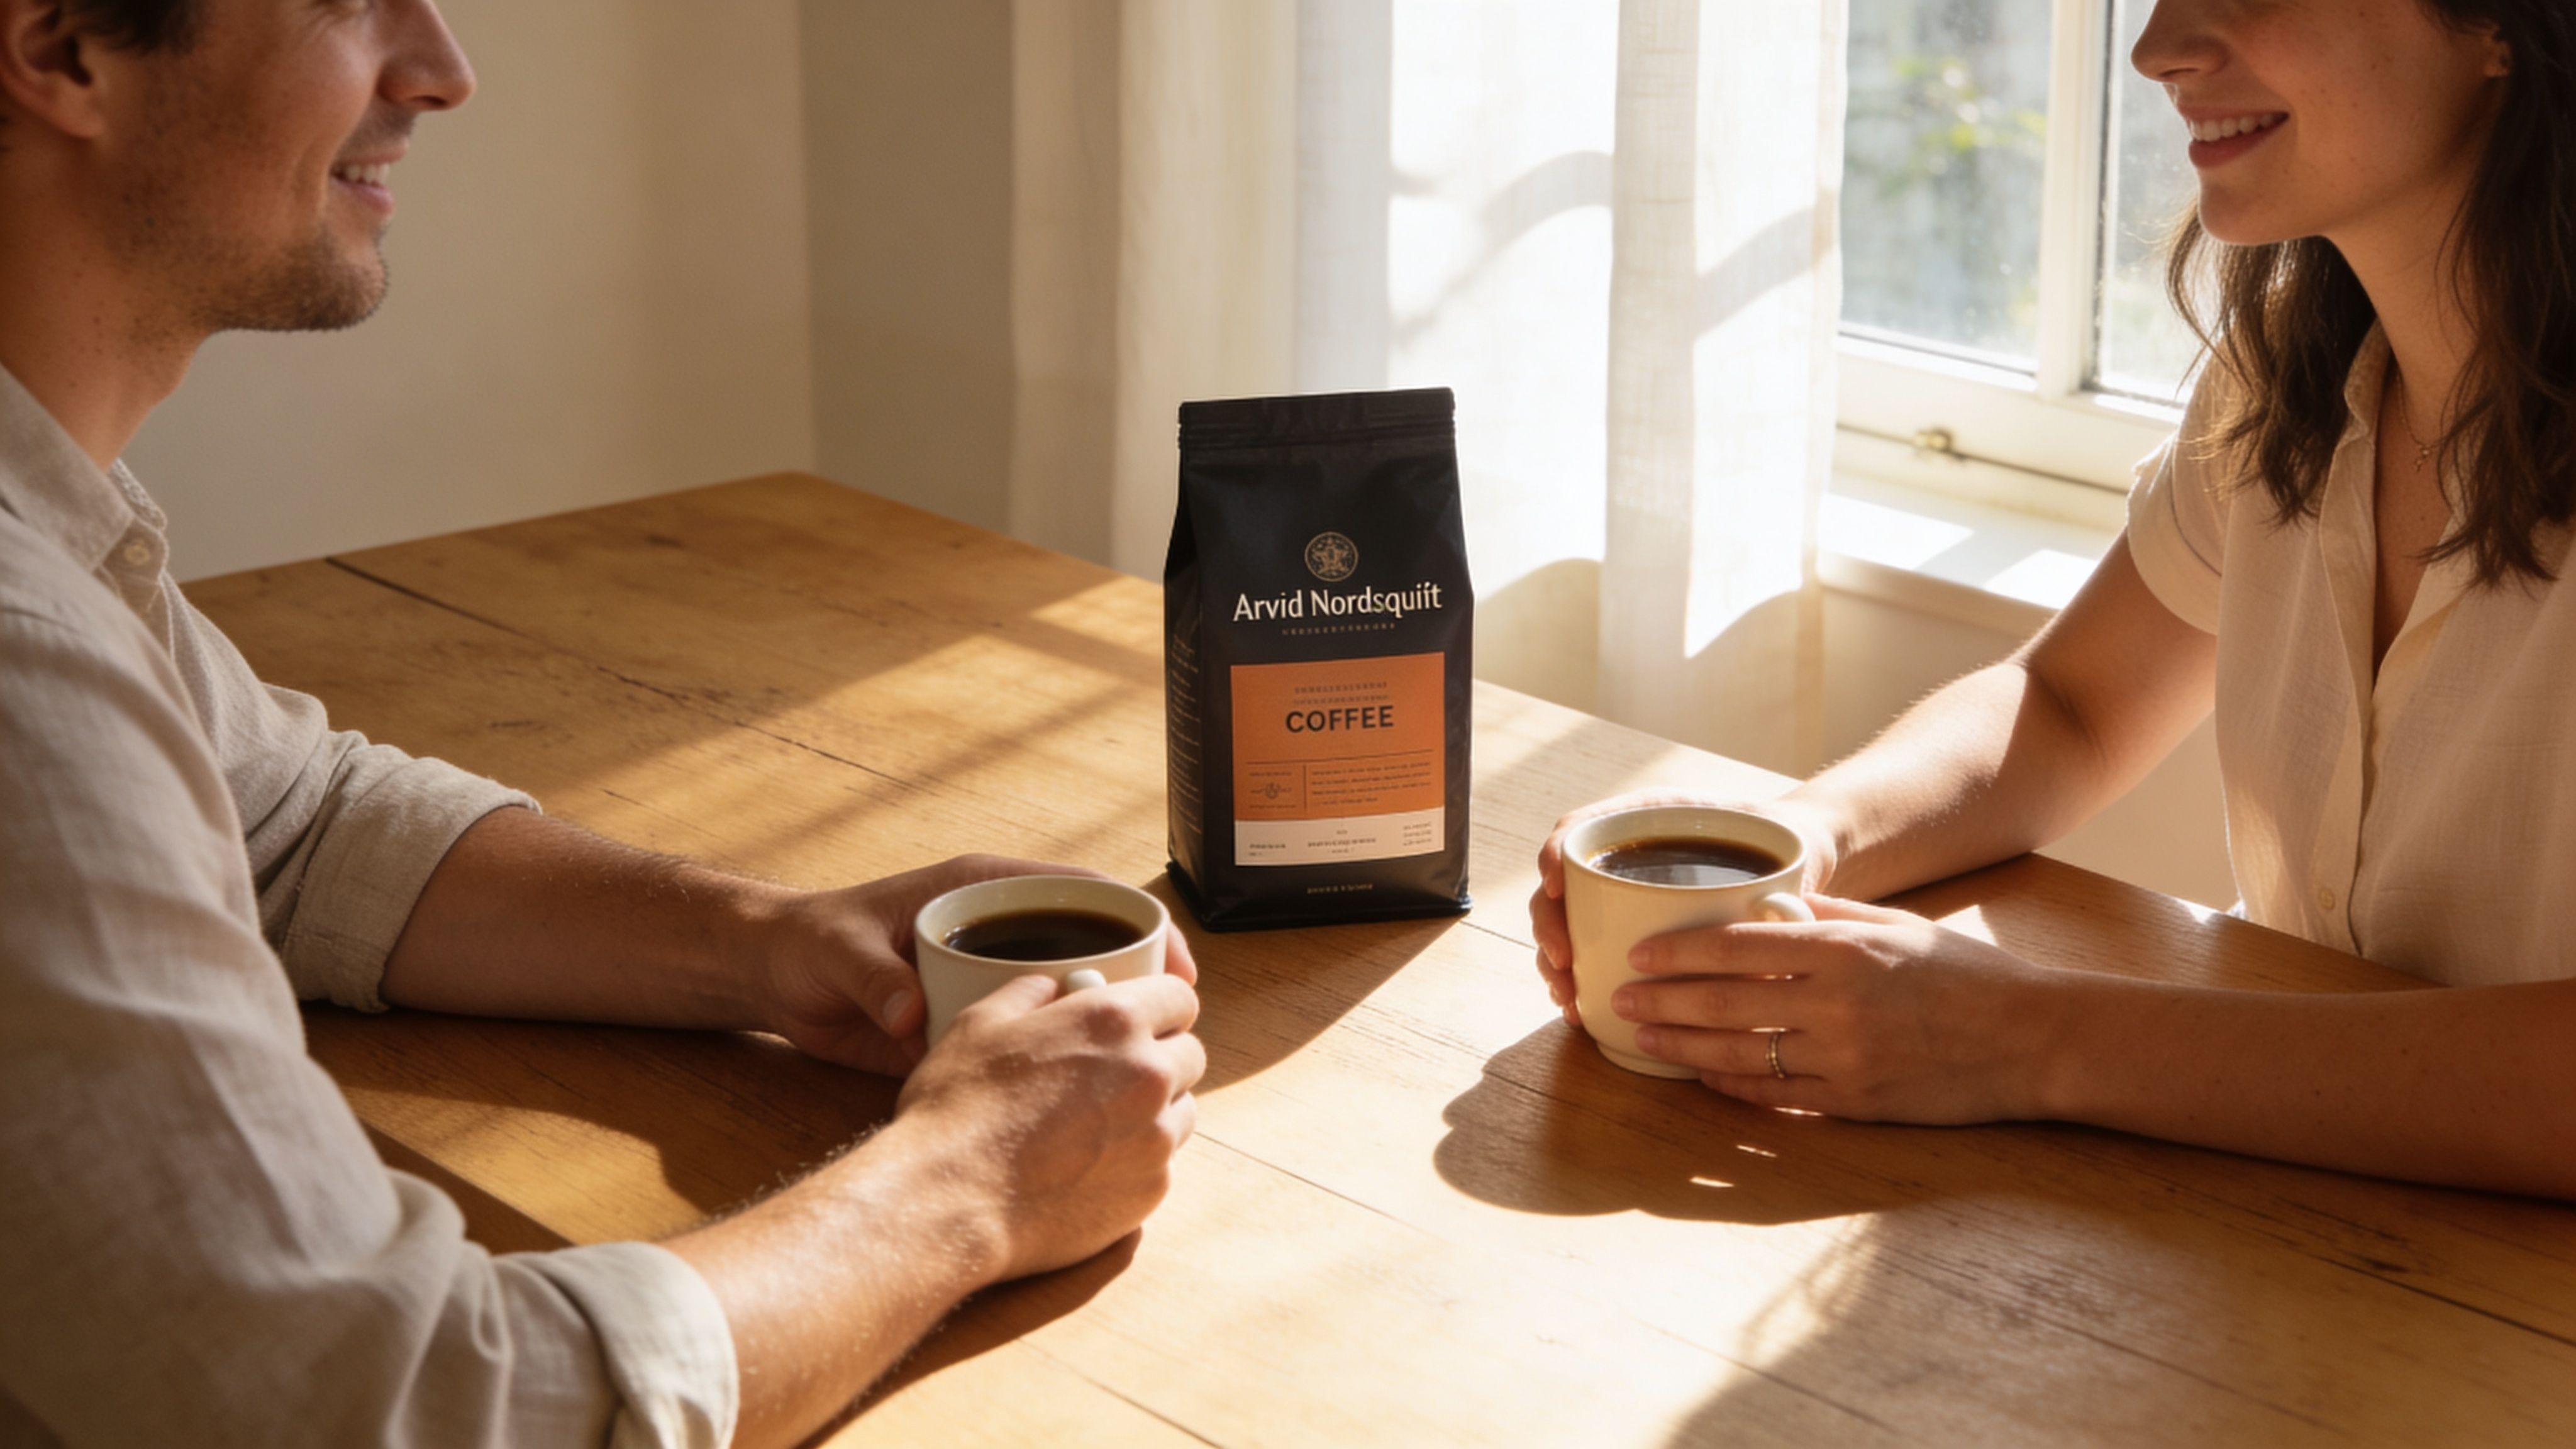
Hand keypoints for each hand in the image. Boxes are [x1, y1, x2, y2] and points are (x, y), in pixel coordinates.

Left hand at [756, 853, 1200, 1075]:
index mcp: (982, 890)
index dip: (1136, 921)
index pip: (1081, 892)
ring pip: (1068, 995)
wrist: (771, 977)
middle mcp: (996, 930)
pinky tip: (1088, 1094)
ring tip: (1148, 1066)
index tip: (1172, 962)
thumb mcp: (838, 953)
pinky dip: (1061, 1058)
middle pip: (1092, 944)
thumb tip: (907, 1013)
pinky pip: (1032, 1035)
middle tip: (1178, 1026)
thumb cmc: (807, 944)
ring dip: (1106, 1024)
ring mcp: (988, 976)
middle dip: (1140, 980)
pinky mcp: (972, 1020)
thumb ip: (874, 978)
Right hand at [885, 970, 1205, 1281]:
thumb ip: (1030, 993)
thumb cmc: (957, 1109)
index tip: (1142, 1019)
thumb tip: (1053, 986)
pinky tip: (1089, 1166)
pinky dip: (1137, 1160)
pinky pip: (1162, 1164)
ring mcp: (1156, 1137)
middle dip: (1160, 1056)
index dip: (1159, 1005)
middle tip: (1114, 1074)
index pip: (1179, 995)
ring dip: (1155, 1110)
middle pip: (1189, 1054)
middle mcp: (1149, 1073)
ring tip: (1100, 1123)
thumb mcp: (980, 1024)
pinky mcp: (1150, 1190)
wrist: (948, 1201)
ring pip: (1183, 1110)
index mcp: (1114, 1020)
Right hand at [1527, 791, 1838, 1028]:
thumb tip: (1775, 909)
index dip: (1556, 854)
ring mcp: (1619, 894)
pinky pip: (1586, 950)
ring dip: (1554, 960)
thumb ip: (1771, 868)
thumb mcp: (1780, 844)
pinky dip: (1575, 978)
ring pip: (1566, 921)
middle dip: (1549, 923)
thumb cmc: (1786, 846)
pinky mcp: (1626, 931)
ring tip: (1566, 995)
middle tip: (1562, 960)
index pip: (1583, 827)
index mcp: (1647, 819)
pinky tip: (1578, 1007)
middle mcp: (1625, 855)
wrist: (1794, 862)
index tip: (1555, 884)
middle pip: (1563, 881)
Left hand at [1611, 895, 2060, 1123]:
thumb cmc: (1966, 974)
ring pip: (1738, 1054)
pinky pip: (1774, 1097)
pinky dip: (1730, 1087)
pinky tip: (1700, 1076)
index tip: (1639, 953)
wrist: (2033, 1039)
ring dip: (1681, 1047)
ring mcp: (1842, 1059)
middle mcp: (1834, 1005)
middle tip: (1618, 998)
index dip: (1679, 951)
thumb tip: (1766, 908)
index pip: (1737, 946)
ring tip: (1641, 1039)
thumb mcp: (1896, 926)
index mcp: (1842, 950)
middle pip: (1723, 1002)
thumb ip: (1828, 916)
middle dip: (1662, 1001)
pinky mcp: (1854, 1103)